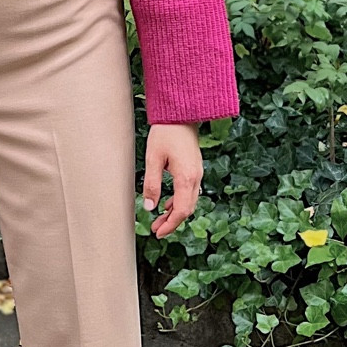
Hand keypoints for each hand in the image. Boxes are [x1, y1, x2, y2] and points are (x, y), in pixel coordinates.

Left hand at [142, 122, 201, 237]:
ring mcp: (197, 173)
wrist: (181, 114)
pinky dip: (178, 201)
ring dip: (175, 213)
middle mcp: (195, 178)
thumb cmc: (166, 133)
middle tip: (156, 230)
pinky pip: (189, 192)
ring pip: (189, 201)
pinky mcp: (194, 168)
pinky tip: (166, 204)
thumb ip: (152, 184)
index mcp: (186, 177)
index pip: (181, 210)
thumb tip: (149, 207)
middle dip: (172, 222)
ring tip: (159, 220)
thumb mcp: (153, 159)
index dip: (170, 225)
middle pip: (187, 209)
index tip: (158, 233)